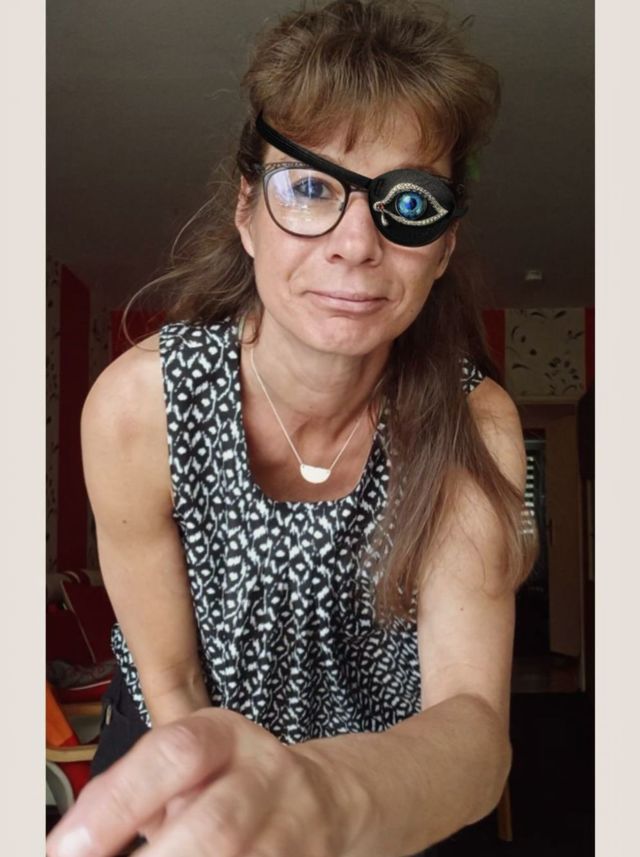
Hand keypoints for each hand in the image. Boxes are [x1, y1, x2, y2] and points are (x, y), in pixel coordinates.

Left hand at [46, 708, 351, 856]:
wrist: (322, 798)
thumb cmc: (230, 780)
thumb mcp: (187, 763)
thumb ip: (132, 789)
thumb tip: (68, 841)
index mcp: (223, 736)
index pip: (173, 755)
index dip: (118, 803)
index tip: (66, 849)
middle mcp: (263, 775)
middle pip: (215, 825)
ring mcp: (292, 826)